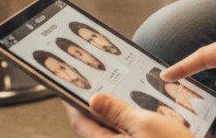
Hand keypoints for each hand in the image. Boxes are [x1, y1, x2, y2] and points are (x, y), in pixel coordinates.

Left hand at [64, 94, 193, 137]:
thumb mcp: (145, 124)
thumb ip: (117, 112)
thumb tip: (94, 100)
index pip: (80, 122)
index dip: (73, 101)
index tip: (70, 83)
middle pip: (95, 127)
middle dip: (97, 105)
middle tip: (98, 83)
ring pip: (113, 132)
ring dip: (115, 114)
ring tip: (121, 94)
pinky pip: (128, 137)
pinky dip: (129, 125)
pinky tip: (139, 113)